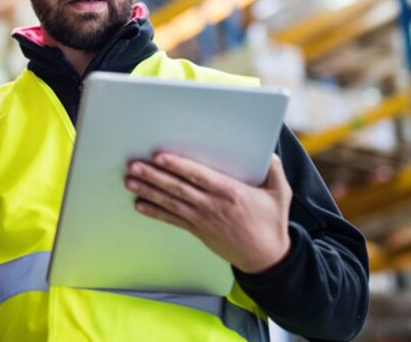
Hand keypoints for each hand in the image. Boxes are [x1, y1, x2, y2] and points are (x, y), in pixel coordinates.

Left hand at [124, 153, 291, 273]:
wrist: (266, 258)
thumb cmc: (271, 223)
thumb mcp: (280, 194)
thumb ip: (275, 170)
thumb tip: (270, 152)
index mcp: (230, 192)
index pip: (198, 176)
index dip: (178, 166)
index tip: (160, 157)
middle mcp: (212, 205)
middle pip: (178, 188)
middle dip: (154, 176)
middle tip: (134, 166)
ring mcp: (202, 219)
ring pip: (171, 202)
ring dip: (149, 191)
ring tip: (130, 181)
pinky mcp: (198, 230)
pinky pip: (172, 220)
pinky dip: (155, 212)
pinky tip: (139, 205)